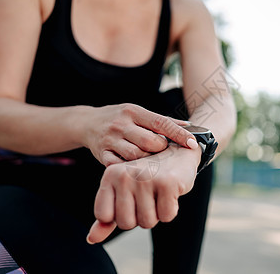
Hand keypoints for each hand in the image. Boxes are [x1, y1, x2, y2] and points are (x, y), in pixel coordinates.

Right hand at [82, 103, 197, 165]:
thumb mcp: (139, 113)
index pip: (160, 123)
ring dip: (147, 161)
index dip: (178, 134)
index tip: (192, 143)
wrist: (87, 123)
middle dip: (160, 148)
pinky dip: (129, 168)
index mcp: (134, 112)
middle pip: (149, 141)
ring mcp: (110, 140)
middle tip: (161, 150)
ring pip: (135, 155)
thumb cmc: (120, 118)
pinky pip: (119, 166)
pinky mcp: (102, 154)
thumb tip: (190, 126)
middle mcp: (121, 124)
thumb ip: (163, 121)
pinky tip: (135, 168)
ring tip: (150, 160)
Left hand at [86, 143, 200, 243]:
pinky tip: (170, 192)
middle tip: (148, 197)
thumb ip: (107, 216)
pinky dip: (171, 209)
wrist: (178, 154)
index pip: (103, 216)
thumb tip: (92, 239)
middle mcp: (125, 175)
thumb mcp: (123, 192)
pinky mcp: (167, 183)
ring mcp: (146, 178)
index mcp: (110, 175)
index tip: (130, 201)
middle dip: (139, 217)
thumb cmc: (148, 177)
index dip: (119, 215)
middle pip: (126, 223)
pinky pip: (166, 216)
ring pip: (147, 222)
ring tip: (158, 193)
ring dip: (156, 214)